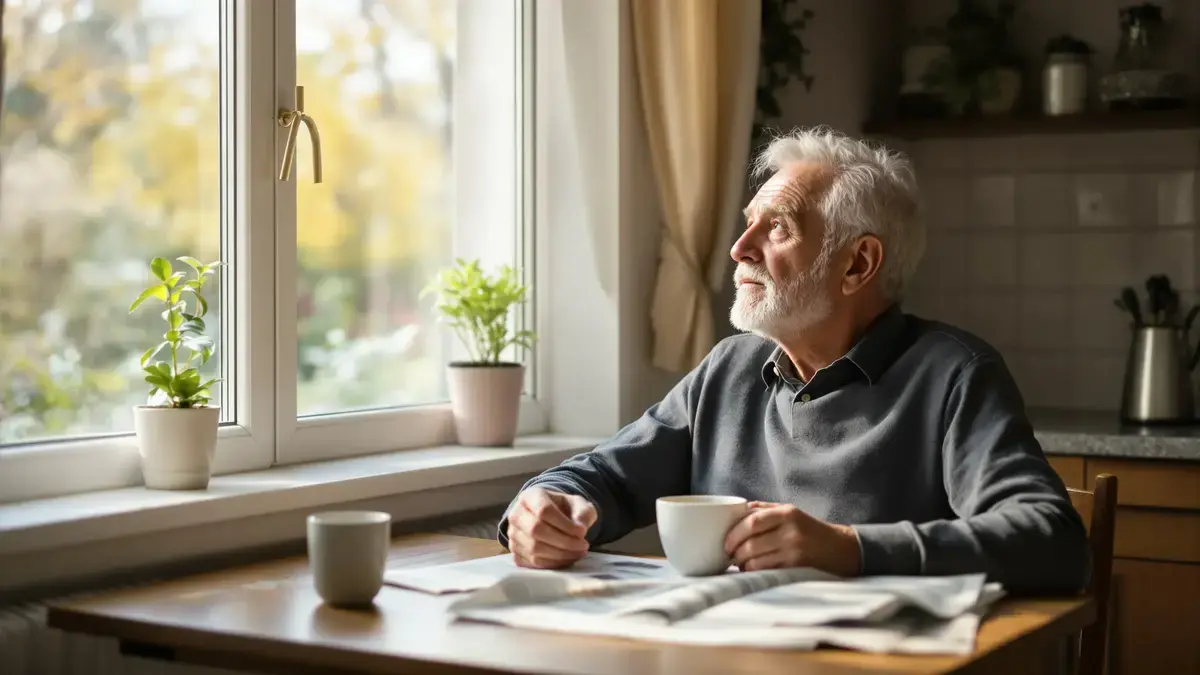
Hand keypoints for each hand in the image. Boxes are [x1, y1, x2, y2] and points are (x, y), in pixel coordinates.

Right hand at [506, 488, 597, 568]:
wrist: (550, 519)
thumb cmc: (564, 510)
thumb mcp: (579, 504)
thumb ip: (583, 512)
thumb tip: (580, 527)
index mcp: (531, 496)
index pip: (543, 510)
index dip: (565, 524)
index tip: (582, 531)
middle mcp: (516, 513)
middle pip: (536, 530)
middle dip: (564, 542)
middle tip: (583, 546)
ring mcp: (512, 534)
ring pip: (534, 549)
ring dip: (560, 555)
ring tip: (578, 553)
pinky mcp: (514, 552)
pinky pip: (532, 562)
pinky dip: (552, 564)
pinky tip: (566, 559)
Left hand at [723, 501, 860, 576]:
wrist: (840, 548)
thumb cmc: (809, 529)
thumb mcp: (791, 511)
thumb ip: (764, 509)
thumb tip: (736, 510)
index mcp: (787, 513)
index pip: (752, 522)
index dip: (734, 534)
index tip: (726, 542)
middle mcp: (791, 532)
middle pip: (751, 545)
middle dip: (735, 553)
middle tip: (730, 555)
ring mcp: (794, 552)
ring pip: (757, 562)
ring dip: (743, 565)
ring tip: (741, 564)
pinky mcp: (797, 569)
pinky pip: (767, 572)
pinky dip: (755, 573)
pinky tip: (753, 570)